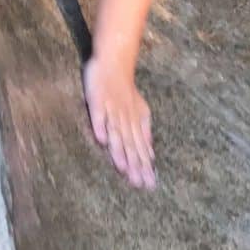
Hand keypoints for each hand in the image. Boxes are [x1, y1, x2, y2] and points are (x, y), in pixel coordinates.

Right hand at [84, 56, 154, 188]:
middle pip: (131, 145)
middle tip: (140, 184)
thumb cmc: (125, 90)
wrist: (114, 63)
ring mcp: (111, 110)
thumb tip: (151, 153)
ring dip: (119, 151)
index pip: (141, 147)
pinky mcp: (97, 101)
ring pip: (117, 134)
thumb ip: (144, 131)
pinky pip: (98, 115)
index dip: (144, 166)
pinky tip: (100, 141)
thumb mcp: (140, 110)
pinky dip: (100, 127)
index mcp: (135, 121)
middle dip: (135, 165)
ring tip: (122, 169)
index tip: (149, 185)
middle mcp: (125, 118)